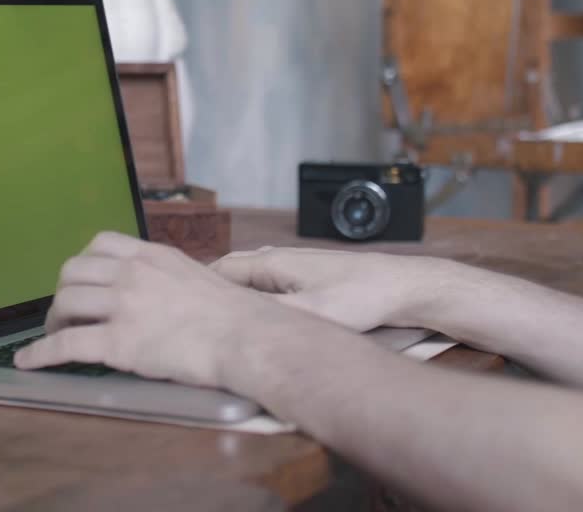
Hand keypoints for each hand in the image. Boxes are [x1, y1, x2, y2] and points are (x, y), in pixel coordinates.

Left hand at [15, 233, 330, 388]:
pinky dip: (40, 353)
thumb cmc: (238, 315)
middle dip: (64, 292)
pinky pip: (65, 344)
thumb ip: (173, 278)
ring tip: (55, 335)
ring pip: (65, 303)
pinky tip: (28, 362)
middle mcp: (133, 274)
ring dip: (53, 320)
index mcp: (153, 256)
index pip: (101, 244)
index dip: (84, 264)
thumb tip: (168, 293)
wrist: (247, 337)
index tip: (83, 281)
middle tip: (66, 312)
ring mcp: (124, 306)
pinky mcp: (118, 342)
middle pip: (74, 271)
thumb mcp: (200, 277)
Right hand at [210, 246, 469, 332]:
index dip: (199, 287)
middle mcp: (280, 259)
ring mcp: (294, 266)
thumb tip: (238, 324)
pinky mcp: (307, 277)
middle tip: (194, 315)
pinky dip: (254, 296)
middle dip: (212, 290)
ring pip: (251, 277)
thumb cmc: (361, 297)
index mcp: (273, 263)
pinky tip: (257, 315)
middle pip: (233, 271)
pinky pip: (268, 283)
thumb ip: (272, 316)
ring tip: (219, 316)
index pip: (221, 269)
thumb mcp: (313, 314)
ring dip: (234, 293)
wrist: (401, 287)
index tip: (181, 307)